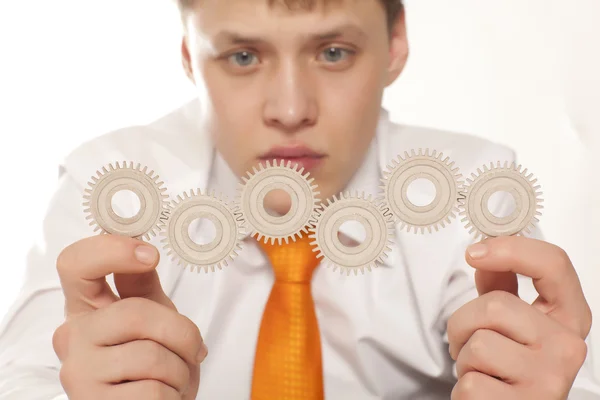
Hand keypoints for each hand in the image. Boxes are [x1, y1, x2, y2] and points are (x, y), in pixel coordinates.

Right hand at [52, 235, 206, 398]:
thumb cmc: (154, 365)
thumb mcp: (153, 318)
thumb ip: (143, 287)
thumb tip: (143, 250)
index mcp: (85, 308)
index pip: (74, 264)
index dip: (112, 250)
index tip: (151, 254)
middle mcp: (72, 337)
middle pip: (135, 313)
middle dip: (182, 333)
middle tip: (193, 349)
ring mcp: (77, 373)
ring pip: (150, 356)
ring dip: (181, 370)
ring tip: (173, 379)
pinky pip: (152, 392)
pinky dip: (173, 396)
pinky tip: (163, 398)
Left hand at [448, 236, 591, 399]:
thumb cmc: (509, 371)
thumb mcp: (511, 325)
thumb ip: (501, 288)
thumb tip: (486, 255)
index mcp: (570, 319)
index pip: (554, 265)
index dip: (511, 249)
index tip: (475, 252)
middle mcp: (568, 347)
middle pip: (496, 305)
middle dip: (463, 323)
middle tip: (468, 344)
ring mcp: (550, 380)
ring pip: (478, 344)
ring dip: (463, 357)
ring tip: (480, 371)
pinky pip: (470, 383)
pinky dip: (463, 390)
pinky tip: (484, 394)